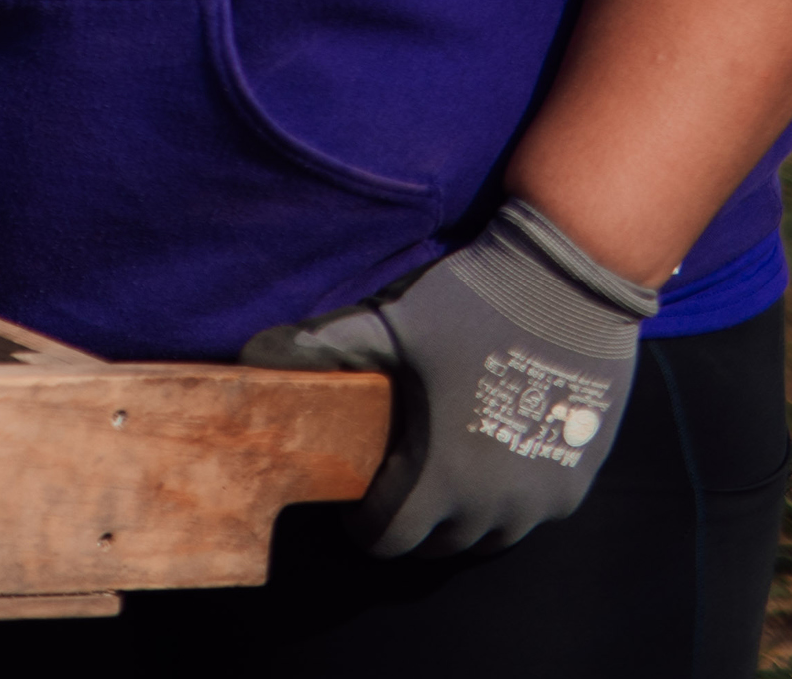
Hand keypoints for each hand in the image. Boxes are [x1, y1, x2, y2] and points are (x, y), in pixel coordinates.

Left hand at [242, 200, 657, 557]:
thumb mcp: (390, 323)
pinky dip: (506, 501)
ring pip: (490, 536)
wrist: (569, 284)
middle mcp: (498, 505)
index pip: (390, 540)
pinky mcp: (577, 480)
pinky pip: (532, 514)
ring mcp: (545, 499)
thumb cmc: (471, 304)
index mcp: (443, 477)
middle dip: (412, 522)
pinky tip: (489, 461)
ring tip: (440, 476)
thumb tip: (250, 355)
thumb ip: (324, 346)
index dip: (364, 526)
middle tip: (396, 483)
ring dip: (460, 518)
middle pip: (440, 544)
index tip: (355, 500)